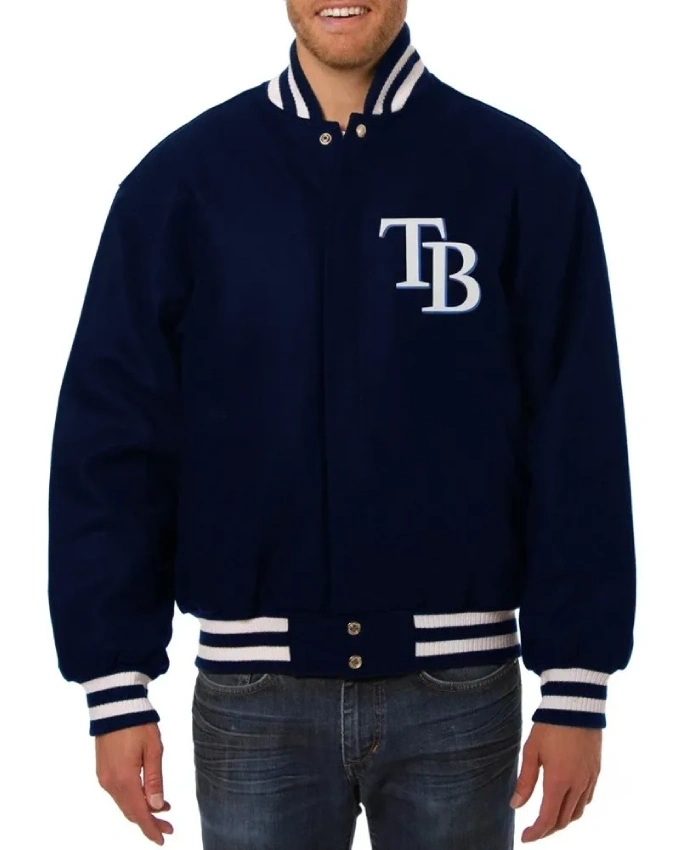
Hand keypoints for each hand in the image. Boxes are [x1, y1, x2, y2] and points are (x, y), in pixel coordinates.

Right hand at [95, 722, 173, 844]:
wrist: (115, 706)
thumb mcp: (153, 750)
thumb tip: (157, 806)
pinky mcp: (103, 771)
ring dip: (142, 809)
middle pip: (131, 811)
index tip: (163, 838)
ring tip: (163, 810)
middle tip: (168, 826)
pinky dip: (133, 798)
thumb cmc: (138, 724)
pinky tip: (147, 795)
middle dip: (149, 821)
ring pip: (124, 803)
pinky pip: (119, 793)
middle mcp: (110, 784)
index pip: (139, 813)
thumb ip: (155, 779)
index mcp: (124, 780)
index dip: (151, 828)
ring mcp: (104, 778)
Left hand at [510, 722, 600, 841]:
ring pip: (578, 812)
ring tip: (548, 819)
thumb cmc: (550, 726)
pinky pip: (587, 799)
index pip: (548, 819)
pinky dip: (576, 808)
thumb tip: (516, 805)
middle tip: (534, 830)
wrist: (576, 705)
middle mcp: (577, 785)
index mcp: (559, 781)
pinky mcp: (596, 772)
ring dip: (563, 820)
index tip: (525, 838)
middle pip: (564, 820)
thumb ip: (525, 781)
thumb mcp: (532, 751)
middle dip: (548, 829)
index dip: (536, 832)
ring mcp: (589, 779)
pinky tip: (566, 802)